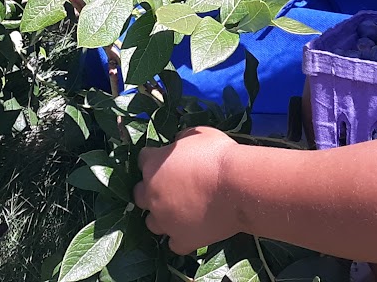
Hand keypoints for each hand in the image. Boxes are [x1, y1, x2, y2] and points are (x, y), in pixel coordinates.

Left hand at [133, 126, 242, 253]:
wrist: (237, 186)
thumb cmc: (218, 155)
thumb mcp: (198, 133)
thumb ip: (181, 139)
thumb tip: (178, 141)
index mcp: (153, 166)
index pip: (142, 160)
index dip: (154, 158)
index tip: (166, 159)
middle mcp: (152, 195)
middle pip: (139, 195)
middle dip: (150, 190)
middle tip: (169, 187)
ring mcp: (165, 221)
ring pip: (152, 223)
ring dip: (161, 216)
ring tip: (178, 212)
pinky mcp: (182, 240)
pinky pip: (174, 244)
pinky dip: (180, 238)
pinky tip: (191, 230)